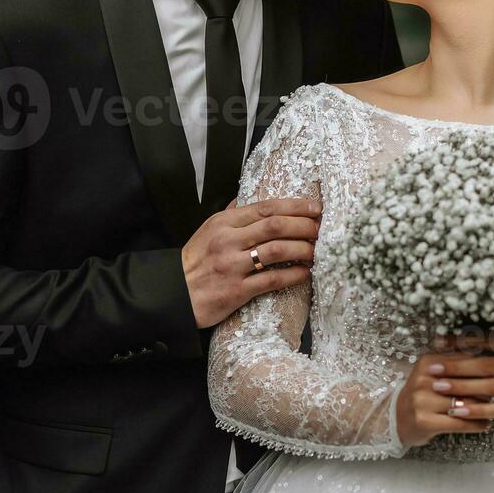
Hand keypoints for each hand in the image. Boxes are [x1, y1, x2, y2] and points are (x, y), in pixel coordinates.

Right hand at [184, 197, 321, 328]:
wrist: (173, 294)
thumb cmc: (194, 262)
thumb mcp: (207, 230)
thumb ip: (230, 214)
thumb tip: (245, 198)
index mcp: (223, 222)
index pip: (266, 207)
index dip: (295, 206)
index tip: (315, 208)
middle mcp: (228, 241)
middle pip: (275, 226)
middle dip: (304, 225)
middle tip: (320, 229)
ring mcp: (232, 266)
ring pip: (277, 251)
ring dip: (303, 249)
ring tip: (316, 250)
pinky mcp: (236, 290)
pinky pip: (271, 280)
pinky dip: (293, 275)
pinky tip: (305, 273)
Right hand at [393, 350, 493, 447]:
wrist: (396, 418)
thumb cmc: (422, 395)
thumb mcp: (432, 374)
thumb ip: (456, 367)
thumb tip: (490, 364)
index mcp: (428, 362)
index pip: (463, 362)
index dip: (483, 368)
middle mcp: (423, 379)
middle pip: (466, 383)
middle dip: (485, 389)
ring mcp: (422, 400)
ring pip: (464, 403)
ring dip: (483, 409)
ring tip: (493, 410)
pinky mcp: (424, 421)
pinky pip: (459, 423)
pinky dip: (475, 424)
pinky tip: (484, 424)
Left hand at [424, 331, 493, 419]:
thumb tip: (461, 338)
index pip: (486, 340)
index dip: (461, 341)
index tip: (437, 341)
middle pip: (484, 365)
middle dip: (455, 367)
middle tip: (431, 368)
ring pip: (489, 387)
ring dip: (461, 388)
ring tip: (438, 387)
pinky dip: (477, 410)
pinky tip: (458, 411)